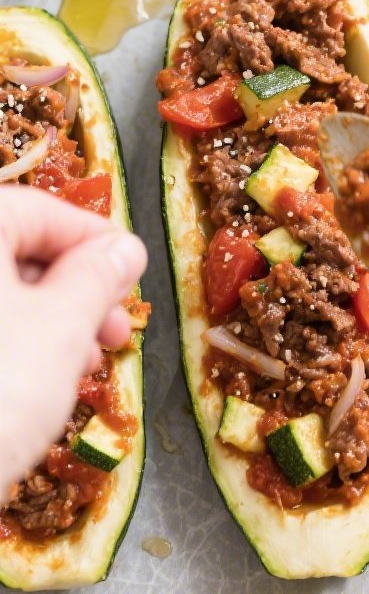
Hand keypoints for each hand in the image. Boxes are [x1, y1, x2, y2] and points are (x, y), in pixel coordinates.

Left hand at [0, 186, 146, 501]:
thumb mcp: (62, 328)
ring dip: (48, 321)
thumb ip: (97, 278)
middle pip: (13, 250)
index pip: (39, 210)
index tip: (131, 272)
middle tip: (117, 328)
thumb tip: (124, 249)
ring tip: (87, 365)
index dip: (95, 239)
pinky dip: (11, 344)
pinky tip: (42, 383)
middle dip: (74, 289)